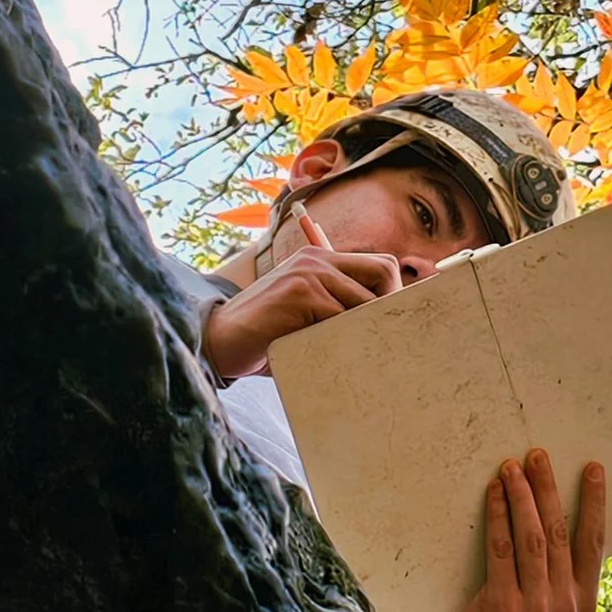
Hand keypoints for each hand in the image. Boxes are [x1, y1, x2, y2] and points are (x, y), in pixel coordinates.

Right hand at [203, 204, 403, 378]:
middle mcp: (317, 259)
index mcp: (321, 259)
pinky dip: (339, 339)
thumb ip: (339, 307)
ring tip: (352, 350)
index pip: (380, 266)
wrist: (219, 341)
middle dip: (391, 306)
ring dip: (363, 329)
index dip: (392, 294)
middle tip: (383, 338)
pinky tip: (325, 352)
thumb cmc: (268, 335)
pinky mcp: (300, 291)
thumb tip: (392, 320)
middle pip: (384, 271)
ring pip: (365, 300)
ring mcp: (308, 272)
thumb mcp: (308, 313)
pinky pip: (341, 317)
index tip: (391, 324)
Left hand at [434, 450, 606, 611]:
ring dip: (521, 496)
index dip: (594, 502)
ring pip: (531, 538)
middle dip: (548, 488)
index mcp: (584, 604)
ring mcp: (536, 608)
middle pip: (558, 533)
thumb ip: (563, 580)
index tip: (592, 469)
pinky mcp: (504, 606)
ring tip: (512, 468)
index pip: (594, 543)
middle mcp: (565, 606)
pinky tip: (494, 494)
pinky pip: (501, 549)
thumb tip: (560, 522)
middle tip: (538, 456)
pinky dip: (498, 516)